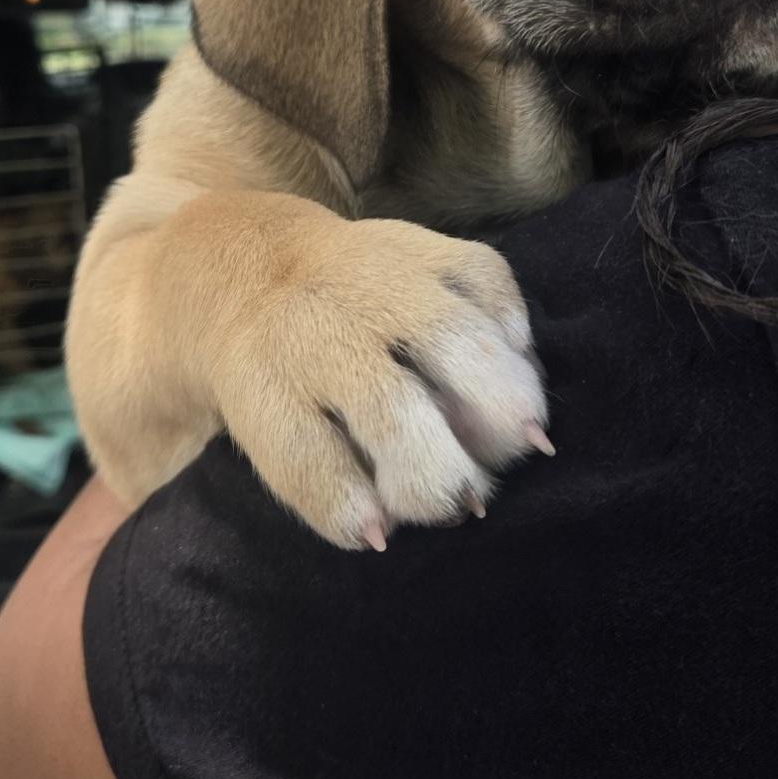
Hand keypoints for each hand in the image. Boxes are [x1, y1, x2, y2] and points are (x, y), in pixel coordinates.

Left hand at [208, 220, 549, 548]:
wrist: (252, 268)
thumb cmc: (274, 377)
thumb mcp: (266, 428)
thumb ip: (322, 475)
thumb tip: (391, 526)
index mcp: (263, 384)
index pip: (301, 454)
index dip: (344, 503)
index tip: (381, 531)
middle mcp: (316, 330)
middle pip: (387, 408)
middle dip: (436, 470)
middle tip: (469, 498)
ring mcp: (374, 282)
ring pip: (453, 339)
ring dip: (501, 401)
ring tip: (525, 441)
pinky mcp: (423, 246)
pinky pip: (484, 278)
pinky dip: (511, 321)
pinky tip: (517, 360)